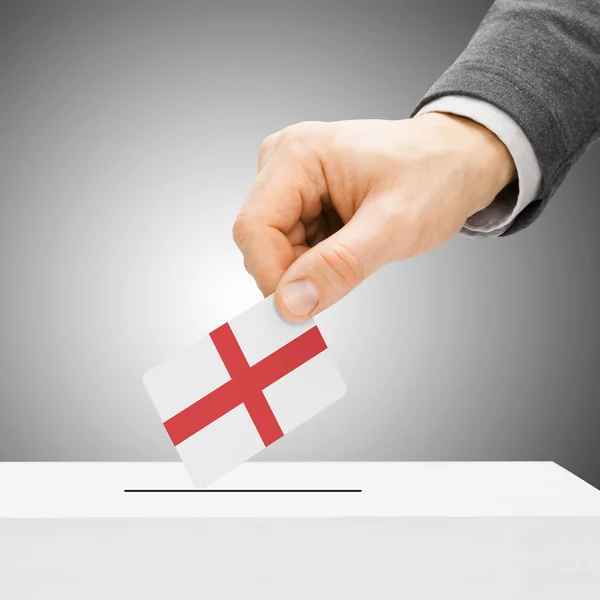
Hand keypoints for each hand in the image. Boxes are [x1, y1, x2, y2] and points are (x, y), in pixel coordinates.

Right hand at [233, 114, 515, 320]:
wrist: (456, 161)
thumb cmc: (434, 176)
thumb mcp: (394, 225)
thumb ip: (340, 265)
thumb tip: (290, 304)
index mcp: (297, 154)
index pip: (253, 228)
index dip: (271, 275)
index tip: (301, 310)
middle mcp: (284, 163)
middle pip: (261, 241)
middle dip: (294, 274)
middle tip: (340, 283)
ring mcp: (291, 182)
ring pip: (274, 250)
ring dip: (308, 269)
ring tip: (356, 255)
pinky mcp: (301, 200)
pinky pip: (291, 247)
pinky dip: (315, 264)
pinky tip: (348, 250)